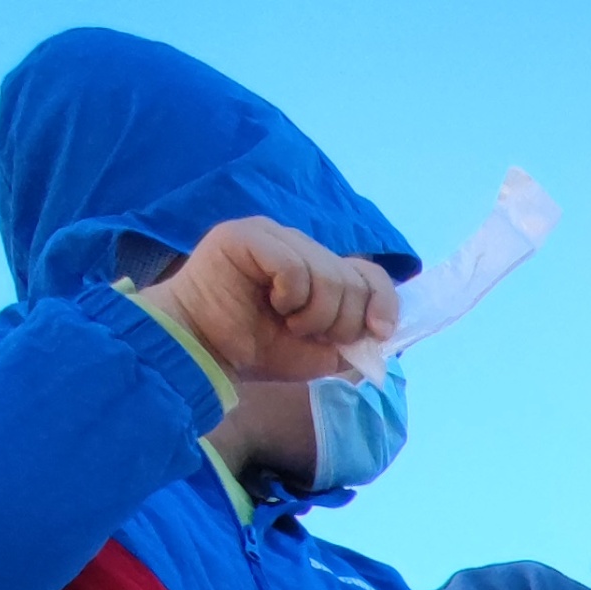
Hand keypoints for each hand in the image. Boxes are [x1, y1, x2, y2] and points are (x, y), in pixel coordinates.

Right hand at [135, 216, 396, 381]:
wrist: (207, 352)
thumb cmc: (258, 350)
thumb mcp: (319, 353)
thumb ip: (353, 339)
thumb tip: (383, 331)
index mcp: (317, 268)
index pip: (369, 274)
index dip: (383, 302)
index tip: (379, 332)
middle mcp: (299, 246)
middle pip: (353, 279)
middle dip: (340, 321)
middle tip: (304, 333)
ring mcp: (273, 236)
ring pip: (327, 275)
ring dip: (312, 315)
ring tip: (283, 321)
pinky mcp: (247, 235)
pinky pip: (295, 268)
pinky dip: (290, 297)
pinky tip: (270, 303)